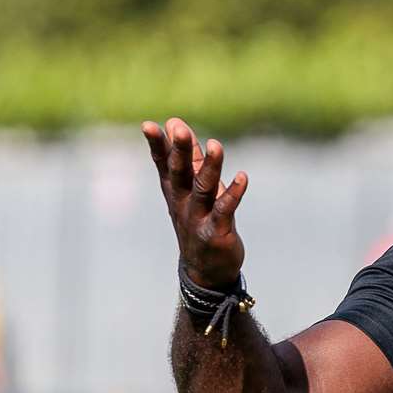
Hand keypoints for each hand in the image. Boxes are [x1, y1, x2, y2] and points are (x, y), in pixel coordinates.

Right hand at [143, 117, 247, 289]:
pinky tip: (243, 177)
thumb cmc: (199, 221)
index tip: (149, 125)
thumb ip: (188, 157)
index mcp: (175, 191)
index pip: (163, 164)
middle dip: (179, 151)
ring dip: (209, 167)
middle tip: (179, 129)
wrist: (206, 270)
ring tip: (216, 145)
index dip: (157, 145)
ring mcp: (198, 217)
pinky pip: (226, 210)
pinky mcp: (217, 231)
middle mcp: (183, 203)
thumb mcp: (191, 188)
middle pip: (180, 173)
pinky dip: (233, 193)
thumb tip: (176, 123)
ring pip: (203, 189)